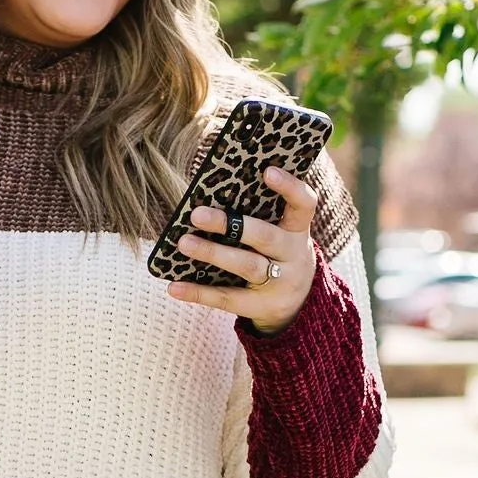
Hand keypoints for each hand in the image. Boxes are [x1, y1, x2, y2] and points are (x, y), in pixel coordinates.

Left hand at [162, 165, 318, 332]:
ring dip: (213, 253)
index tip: (267, 170)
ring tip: (184, 244)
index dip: (289, 187)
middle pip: (264, 236)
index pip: (303, 204)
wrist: (298, 306)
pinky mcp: (262, 307)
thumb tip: (210, 197)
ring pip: (246, 266)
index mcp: (297, 230)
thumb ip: (259, 216)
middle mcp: (293, 255)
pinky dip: (199, 293)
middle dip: (231, 224)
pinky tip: (174, 287)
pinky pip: (228, 299)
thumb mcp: (280, 235)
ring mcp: (280, 283)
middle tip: (197, 214)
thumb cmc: (277, 256)